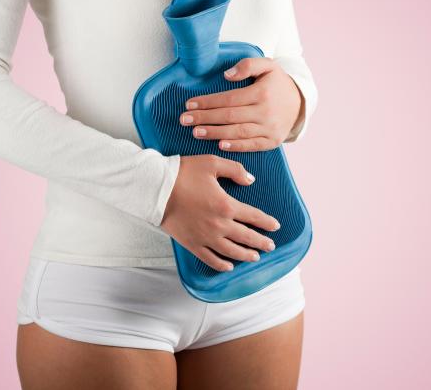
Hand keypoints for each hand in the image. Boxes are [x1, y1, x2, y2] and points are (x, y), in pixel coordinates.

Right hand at [160, 154, 279, 271]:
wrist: (155, 188)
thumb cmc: (183, 173)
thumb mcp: (212, 163)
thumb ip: (235, 170)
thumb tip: (251, 181)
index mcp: (226, 205)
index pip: (254, 216)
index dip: (267, 222)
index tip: (275, 226)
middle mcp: (219, 225)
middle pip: (246, 237)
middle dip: (261, 242)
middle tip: (271, 246)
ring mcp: (205, 237)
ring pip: (231, 252)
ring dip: (246, 255)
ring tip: (255, 257)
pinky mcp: (192, 244)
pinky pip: (210, 259)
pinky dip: (221, 265)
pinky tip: (229, 266)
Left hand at [179, 57, 303, 151]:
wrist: (300, 103)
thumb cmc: (278, 83)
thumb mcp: (268, 65)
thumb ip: (248, 65)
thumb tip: (227, 75)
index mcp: (262, 93)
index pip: (229, 99)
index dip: (208, 102)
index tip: (189, 104)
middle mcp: (265, 112)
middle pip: (229, 116)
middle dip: (205, 118)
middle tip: (185, 120)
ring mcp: (269, 129)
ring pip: (237, 132)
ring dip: (215, 133)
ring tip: (196, 132)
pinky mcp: (272, 141)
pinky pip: (252, 145)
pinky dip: (236, 146)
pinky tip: (220, 145)